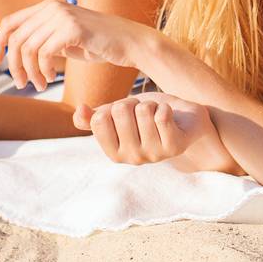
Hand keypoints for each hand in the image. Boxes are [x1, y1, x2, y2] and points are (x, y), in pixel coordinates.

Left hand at [0, 0, 151, 89]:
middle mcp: (52, 7)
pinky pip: (45, 53)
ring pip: (29, 48)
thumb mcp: (65, 38)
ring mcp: (63, 16)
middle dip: (14, 65)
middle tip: (21, 84)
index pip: (10, 22)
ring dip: (30, 72)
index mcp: (47, 6)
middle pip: (16, 38)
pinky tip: (50, 78)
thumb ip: (43, 38)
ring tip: (39, 84)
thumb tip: (17, 52)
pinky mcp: (73, 29)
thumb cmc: (98, 43)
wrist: (130, 42)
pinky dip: (43, 70)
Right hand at [73, 92, 235, 171]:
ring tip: (157, 115)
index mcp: (114, 153)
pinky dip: (165, 107)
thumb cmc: (148, 119)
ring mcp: (154, 154)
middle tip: (144, 113)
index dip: (114, 107)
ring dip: (152, 105)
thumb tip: (79, 111)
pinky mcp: (174, 146)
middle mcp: (132, 158)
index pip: (99, 120)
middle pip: (120, 110)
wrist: (184, 122)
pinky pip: (162, 115)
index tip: (126, 115)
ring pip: (143, 110)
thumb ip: (94, 117)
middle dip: (134, 103)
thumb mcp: (117, 116)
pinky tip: (170, 117)